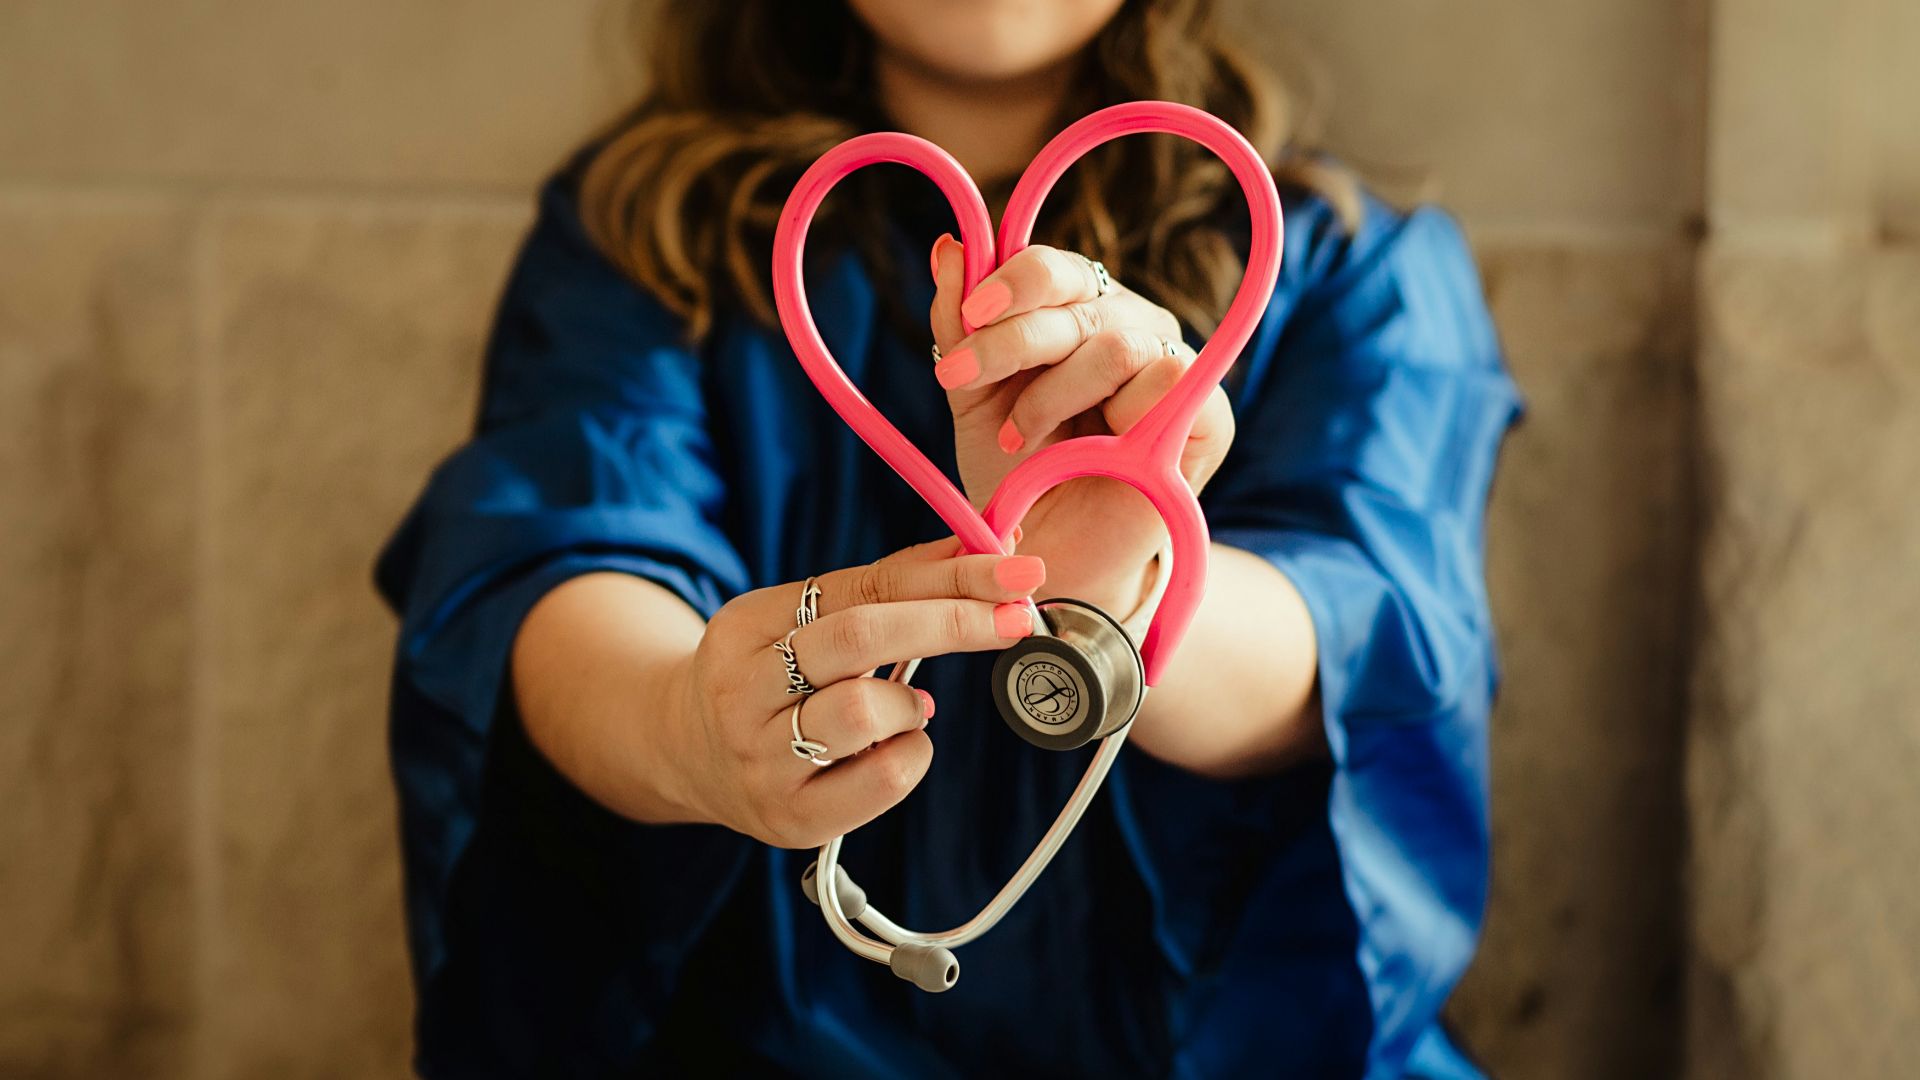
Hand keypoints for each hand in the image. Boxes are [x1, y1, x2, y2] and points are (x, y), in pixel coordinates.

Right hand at [663, 538, 1045, 847]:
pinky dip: (911, 754)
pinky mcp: (791, 818)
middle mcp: (742, 692)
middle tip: (1016, 616)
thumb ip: (885, 587)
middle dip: (951, 621)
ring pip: (863, 712)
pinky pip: (881, 781)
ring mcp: (762, 761)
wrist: (687, 755)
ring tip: (908, 706)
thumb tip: (979, 549)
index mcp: (745, 626)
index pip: (860, 587)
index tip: (1014, 569)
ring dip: (910, 703)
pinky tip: (897, 746)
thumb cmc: (771, 677)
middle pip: (858, 638)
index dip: (946, 576)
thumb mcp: (803, 620)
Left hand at [927, 237, 1235, 613]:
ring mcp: (1172, 364)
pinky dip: (1117, 417)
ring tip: (1019, 438)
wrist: (1052, 555)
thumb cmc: (1019, 473)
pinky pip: (1169, 381)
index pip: (1054, 267)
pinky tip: (1091, 452)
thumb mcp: (973, 398)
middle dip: (1010, 341)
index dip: (1011, 282)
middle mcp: (1128, 324)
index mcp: (1077, 310)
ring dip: (1054, 394)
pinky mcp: (1209, 413)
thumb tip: (949, 247)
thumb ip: (959, 325)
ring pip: (1117, 343)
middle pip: (1078, 298)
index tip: (967, 318)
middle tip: (959, 380)